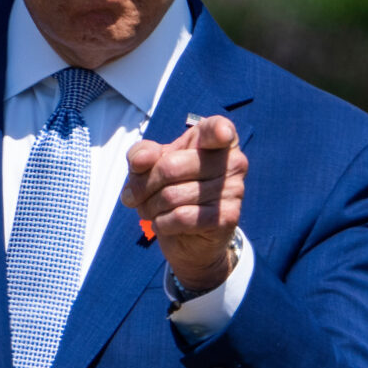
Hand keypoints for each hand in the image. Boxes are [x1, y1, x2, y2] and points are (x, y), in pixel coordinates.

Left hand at [122, 115, 246, 291]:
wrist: (188, 238)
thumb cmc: (171, 190)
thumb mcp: (151, 166)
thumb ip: (142, 154)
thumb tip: (140, 161)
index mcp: (216, 140)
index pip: (218, 129)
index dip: (219, 130)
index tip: (222, 134)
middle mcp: (233, 162)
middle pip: (170, 167)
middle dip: (142, 186)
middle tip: (134, 196)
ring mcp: (233, 190)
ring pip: (171, 196)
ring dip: (149, 208)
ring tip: (151, 210)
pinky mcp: (227, 218)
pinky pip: (180, 217)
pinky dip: (161, 224)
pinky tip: (164, 224)